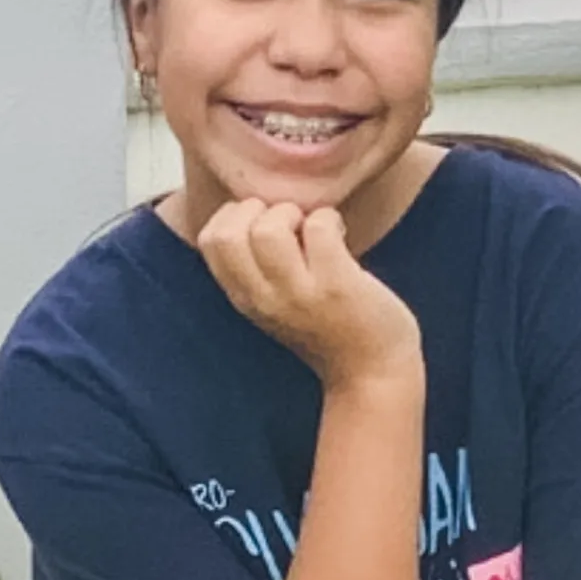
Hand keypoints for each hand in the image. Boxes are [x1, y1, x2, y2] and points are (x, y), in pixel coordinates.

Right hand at [199, 198, 421, 388]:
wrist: (370, 372)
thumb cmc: (327, 327)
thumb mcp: (274, 303)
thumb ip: (255, 268)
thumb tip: (252, 207)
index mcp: (244, 298)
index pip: (210, 240)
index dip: (236, 215)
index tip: (264, 223)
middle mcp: (263, 298)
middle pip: (229, 233)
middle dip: (259, 209)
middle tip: (289, 224)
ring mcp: (299, 294)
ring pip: (269, 229)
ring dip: (294, 212)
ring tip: (313, 230)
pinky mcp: (336, 286)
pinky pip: (319, 228)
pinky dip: (331, 219)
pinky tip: (341, 236)